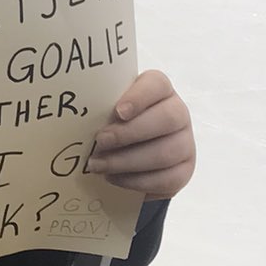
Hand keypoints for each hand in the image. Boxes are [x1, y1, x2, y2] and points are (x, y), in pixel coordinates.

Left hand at [87, 70, 195, 198]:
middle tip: (100, 142)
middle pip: (166, 119)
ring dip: (126, 161)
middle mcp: (178, 113)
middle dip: (129, 133)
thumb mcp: (108, 114)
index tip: (118, 112)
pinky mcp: (184, 171)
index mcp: (159, 91)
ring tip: (98, 165)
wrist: (131, 164)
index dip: (139, 97)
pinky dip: (135, 181)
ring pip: (165, 153)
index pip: (157, 84)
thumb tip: (79, 120)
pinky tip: (114, 178)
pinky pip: (165, 179)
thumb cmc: (116, 129)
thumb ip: (102, 111)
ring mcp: (185, 143)